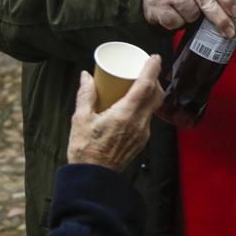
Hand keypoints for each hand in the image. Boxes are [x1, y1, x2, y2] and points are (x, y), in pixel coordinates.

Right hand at [67, 54, 164, 170]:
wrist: (93, 178)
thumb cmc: (86, 150)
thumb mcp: (80, 119)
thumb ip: (85, 95)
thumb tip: (86, 76)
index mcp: (125, 114)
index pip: (146, 86)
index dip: (152, 69)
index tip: (154, 57)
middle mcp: (139, 123)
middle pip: (155, 95)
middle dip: (154, 79)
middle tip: (144, 69)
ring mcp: (142, 133)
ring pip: (153, 107)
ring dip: (149, 93)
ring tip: (137, 85)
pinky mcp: (141, 141)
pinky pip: (147, 118)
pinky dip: (144, 107)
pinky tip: (132, 106)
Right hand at [143, 0, 235, 35]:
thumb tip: (234, 11)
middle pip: (205, 0)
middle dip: (220, 18)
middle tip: (229, 31)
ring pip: (191, 13)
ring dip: (194, 18)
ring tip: (189, 11)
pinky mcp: (157, 5)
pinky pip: (176, 22)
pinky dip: (179, 23)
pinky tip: (176, 14)